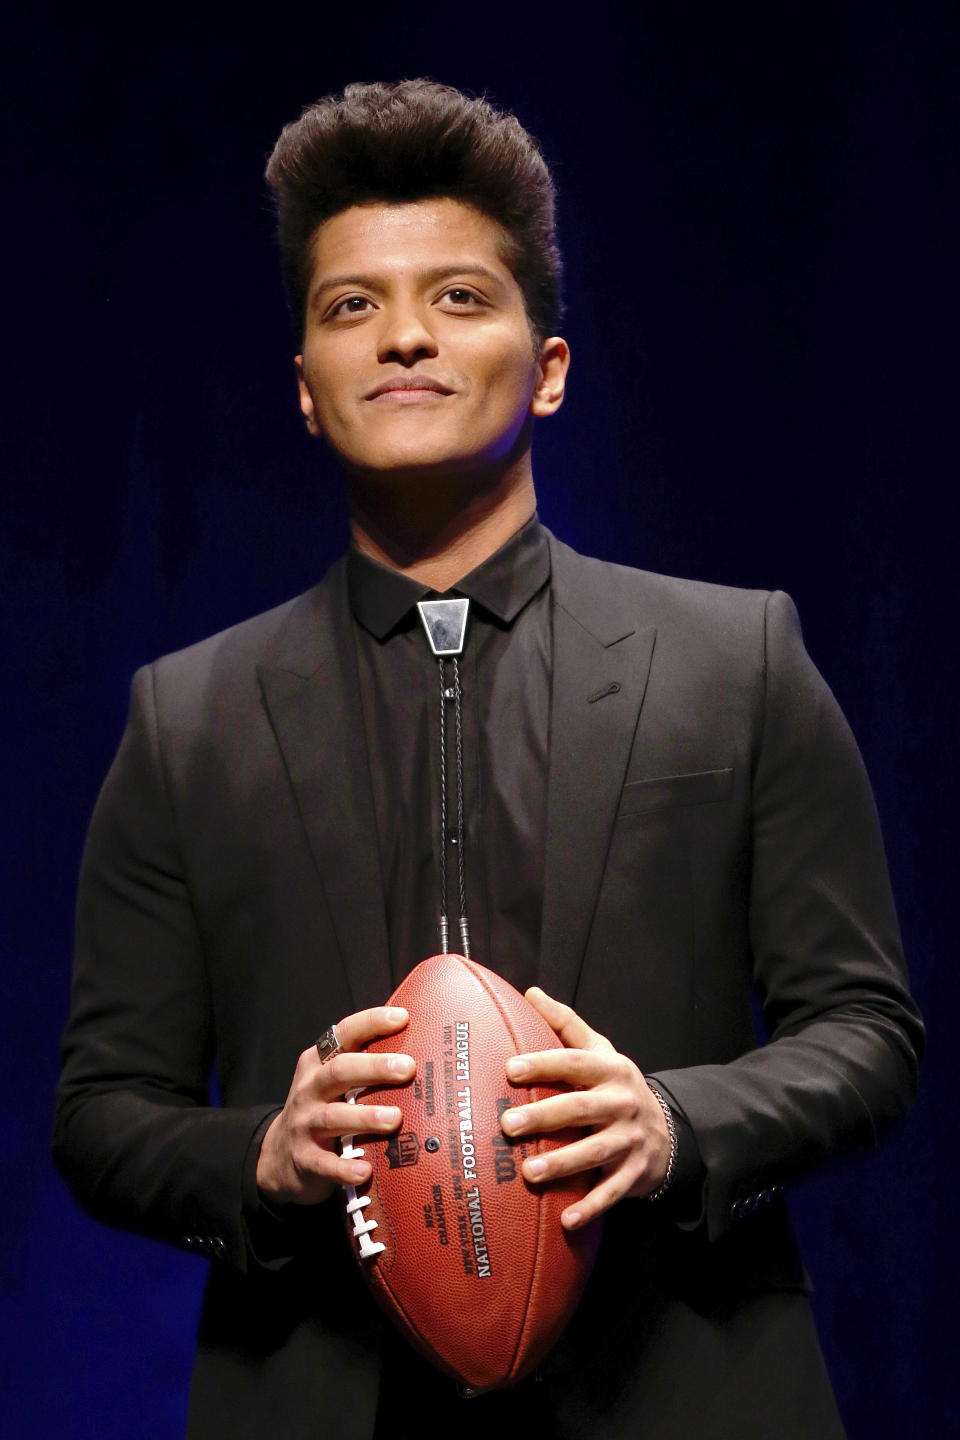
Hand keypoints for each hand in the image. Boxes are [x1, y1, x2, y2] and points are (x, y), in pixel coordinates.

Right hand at [256, 1005, 414, 1204]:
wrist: (279, 1155)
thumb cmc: (322, 1108)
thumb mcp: (333, 1081)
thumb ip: (363, 1065)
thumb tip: (420, 1047)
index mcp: (319, 1063)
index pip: (344, 1034)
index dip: (371, 1023)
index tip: (402, 1018)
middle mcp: (309, 1089)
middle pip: (339, 1072)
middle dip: (374, 1068)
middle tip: (407, 1068)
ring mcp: (305, 1124)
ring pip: (333, 1117)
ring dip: (365, 1117)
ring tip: (395, 1118)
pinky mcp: (305, 1160)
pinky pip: (325, 1164)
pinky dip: (345, 1168)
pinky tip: (366, 1170)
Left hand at [500, 987, 670, 1229]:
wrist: (670, 1131)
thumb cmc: (618, 1087)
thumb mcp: (601, 1051)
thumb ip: (566, 1024)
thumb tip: (530, 992)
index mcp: (610, 1069)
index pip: (574, 1062)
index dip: (543, 1063)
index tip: (510, 1069)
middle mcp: (621, 1103)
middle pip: (579, 1108)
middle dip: (544, 1116)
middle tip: (508, 1124)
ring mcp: (629, 1140)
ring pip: (594, 1153)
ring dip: (562, 1164)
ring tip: (529, 1173)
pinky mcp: (634, 1174)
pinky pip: (611, 1193)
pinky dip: (590, 1207)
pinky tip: (566, 1221)